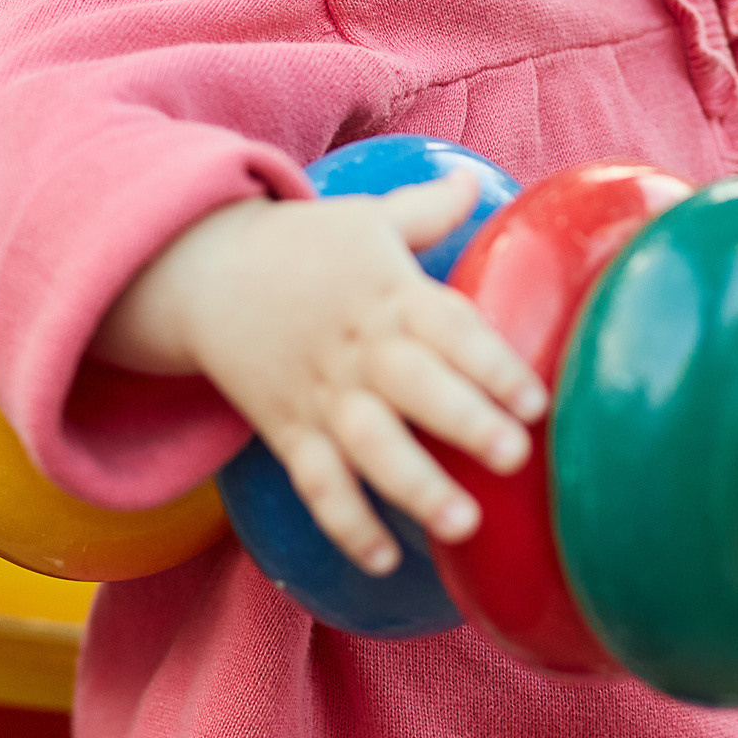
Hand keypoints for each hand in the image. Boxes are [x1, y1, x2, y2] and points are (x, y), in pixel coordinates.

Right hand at [92, 174, 546, 575]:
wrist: (203, 271)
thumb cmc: (303, 246)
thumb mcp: (365, 220)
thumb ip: (428, 210)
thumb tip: (475, 177)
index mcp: (386, 292)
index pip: (447, 327)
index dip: (491, 364)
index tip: (534, 399)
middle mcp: (357, 346)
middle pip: (413, 387)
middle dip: (463, 422)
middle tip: (514, 457)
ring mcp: (320, 393)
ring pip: (368, 446)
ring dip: (413, 486)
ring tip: (462, 524)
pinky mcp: (288, 430)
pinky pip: (317, 484)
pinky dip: (346, 525)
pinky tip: (385, 559)